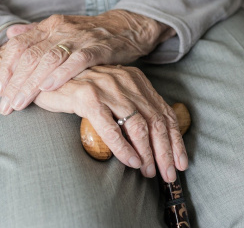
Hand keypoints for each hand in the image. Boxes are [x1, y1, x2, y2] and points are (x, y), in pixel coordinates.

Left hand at [0, 10, 175, 114]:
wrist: (124, 28)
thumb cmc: (92, 35)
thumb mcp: (62, 29)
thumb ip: (37, 33)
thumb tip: (11, 34)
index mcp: (49, 27)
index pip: (18, 46)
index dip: (4, 69)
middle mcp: (61, 30)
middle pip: (30, 56)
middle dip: (13, 83)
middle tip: (4, 105)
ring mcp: (79, 39)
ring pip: (49, 60)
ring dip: (31, 83)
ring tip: (19, 103)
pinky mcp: (98, 48)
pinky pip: (77, 61)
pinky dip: (61, 74)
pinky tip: (48, 88)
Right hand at [33, 65, 187, 182]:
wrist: (53, 78)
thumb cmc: (86, 92)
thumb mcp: (117, 95)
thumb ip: (135, 108)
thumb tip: (155, 137)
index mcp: (137, 81)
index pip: (164, 113)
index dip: (175, 140)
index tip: (181, 162)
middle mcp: (126, 81)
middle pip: (155, 121)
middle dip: (165, 152)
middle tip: (168, 174)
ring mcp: (108, 89)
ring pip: (137, 126)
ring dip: (147, 152)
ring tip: (149, 171)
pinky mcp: (88, 98)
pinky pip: (111, 128)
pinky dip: (123, 148)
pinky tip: (131, 162)